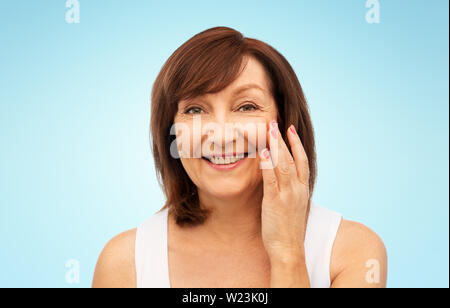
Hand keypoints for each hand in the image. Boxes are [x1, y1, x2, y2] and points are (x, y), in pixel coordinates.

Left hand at [260, 120, 309, 263]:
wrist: (289, 250)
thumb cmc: (288, 230)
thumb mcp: (293, 206)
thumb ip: (289, 191)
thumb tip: (280, 178)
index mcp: (302, 189)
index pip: (302, 160)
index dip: (296, 143)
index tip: (290, 129)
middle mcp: (297, 189)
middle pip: (292, 158)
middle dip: (283, 139)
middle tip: (275, 123)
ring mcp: (287, 195)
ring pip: (283, 165)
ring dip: (276, 146)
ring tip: (269, 130)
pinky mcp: (275, 202)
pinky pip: (271, 180)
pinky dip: (268, 166)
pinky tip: (263, 153)